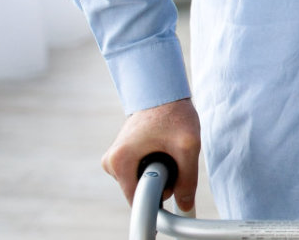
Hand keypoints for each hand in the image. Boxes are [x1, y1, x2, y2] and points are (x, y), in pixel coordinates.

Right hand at [102, 98, 201, 212]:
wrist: (163, 92)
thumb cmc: (173, 113)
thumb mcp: (188, 146)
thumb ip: (187, 179)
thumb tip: (185, 206)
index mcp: (119, 161)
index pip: (137, 201)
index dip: (158, 202)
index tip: (173, 195)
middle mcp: (110, 162)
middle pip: (139, 192)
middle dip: (160, 183)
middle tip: (173, 159)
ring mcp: (113, 160)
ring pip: (140, 183)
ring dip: (158, 174)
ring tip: (166, 150)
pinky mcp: (120, 158)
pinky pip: (138, 175)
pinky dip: (153, 168)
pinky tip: (160, 149)